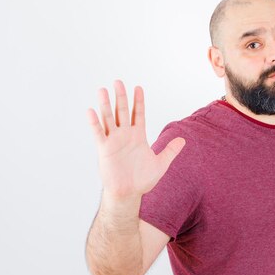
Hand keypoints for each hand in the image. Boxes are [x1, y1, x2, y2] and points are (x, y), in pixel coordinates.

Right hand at [86, 80, 185, 198]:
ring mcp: (114, 141)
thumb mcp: (161, 164)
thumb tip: (183, 140)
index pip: (138, 114)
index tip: (138, 87)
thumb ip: (170, 151)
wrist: (129, 193)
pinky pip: (98, 134)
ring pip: (109, 119)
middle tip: (118, 81)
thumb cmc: (143, 180)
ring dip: (105, 105)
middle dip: (121, 97)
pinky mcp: (104, 149)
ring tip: (102, 90)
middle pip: (122, 111)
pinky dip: (95, 123)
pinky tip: (91, 111)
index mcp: (138, 136)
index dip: (138, 101)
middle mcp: (125, 135)